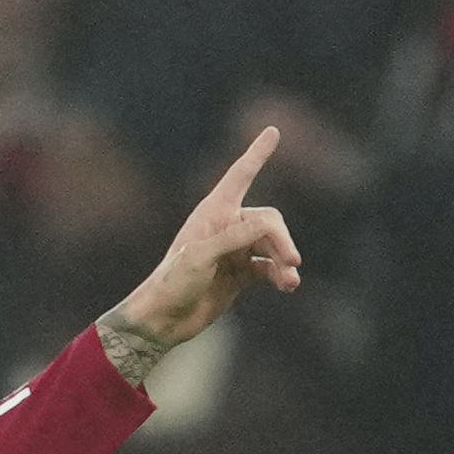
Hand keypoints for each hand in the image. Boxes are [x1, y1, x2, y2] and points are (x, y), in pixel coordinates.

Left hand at [107, 127, 299, 352]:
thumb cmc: (172, 283)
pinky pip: (270, 267)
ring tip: (291, 281)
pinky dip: (280, 275)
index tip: (273, 131)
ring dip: (284, 260)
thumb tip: (268, 225)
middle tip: (291, 260)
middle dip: (281, 239)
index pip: (240, 176)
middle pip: (268, 221)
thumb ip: (235, 237)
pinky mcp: (240, 274)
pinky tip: (288, 286)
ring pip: (273, 245)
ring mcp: (235, 251)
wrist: (162, 321)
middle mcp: (226, 227)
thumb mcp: (200, 257)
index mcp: (212, 213)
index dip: (257, 154)